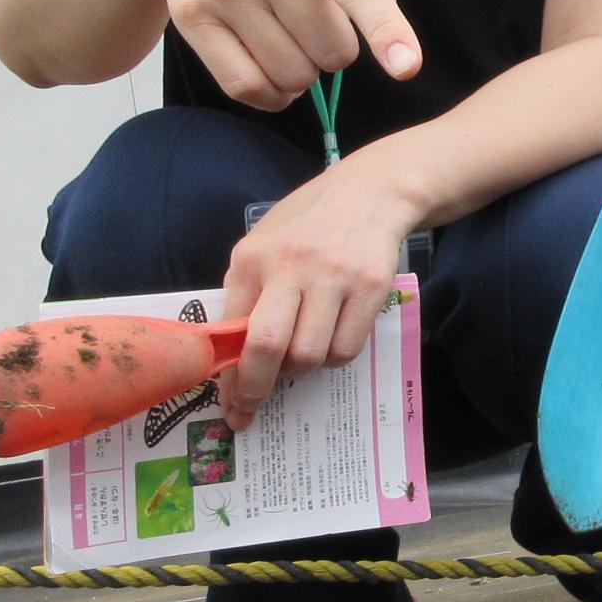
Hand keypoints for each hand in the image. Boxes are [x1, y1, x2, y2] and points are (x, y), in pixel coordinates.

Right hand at [117, 0, 421, 110]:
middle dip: (339, 48)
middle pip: (330, 48)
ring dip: (307, 72)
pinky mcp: (193, 18)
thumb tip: (389, 28)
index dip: (386, 30)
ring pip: (293, 75)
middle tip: (320, 22)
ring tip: (294, 40)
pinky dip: (273, 95)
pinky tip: (276, 74)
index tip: (407, 67)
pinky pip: (246, 86)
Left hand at [216, 156, 420, 428]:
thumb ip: (248, 292)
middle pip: (268, 346)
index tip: (231, 408)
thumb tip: (233, 354)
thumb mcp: (264, 246)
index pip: (233, 330)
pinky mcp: (371, 286)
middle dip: (257, 387)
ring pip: (311, 355)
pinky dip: (336, 356)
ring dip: (304, 368)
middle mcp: (291, 266)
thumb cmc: (307, 226)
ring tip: (305, 350)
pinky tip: (334, 336)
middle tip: (254, 407)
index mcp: (254, 259)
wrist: (370, 193)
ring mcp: (335, 276)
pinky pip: (348, 348)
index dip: (230, 377)